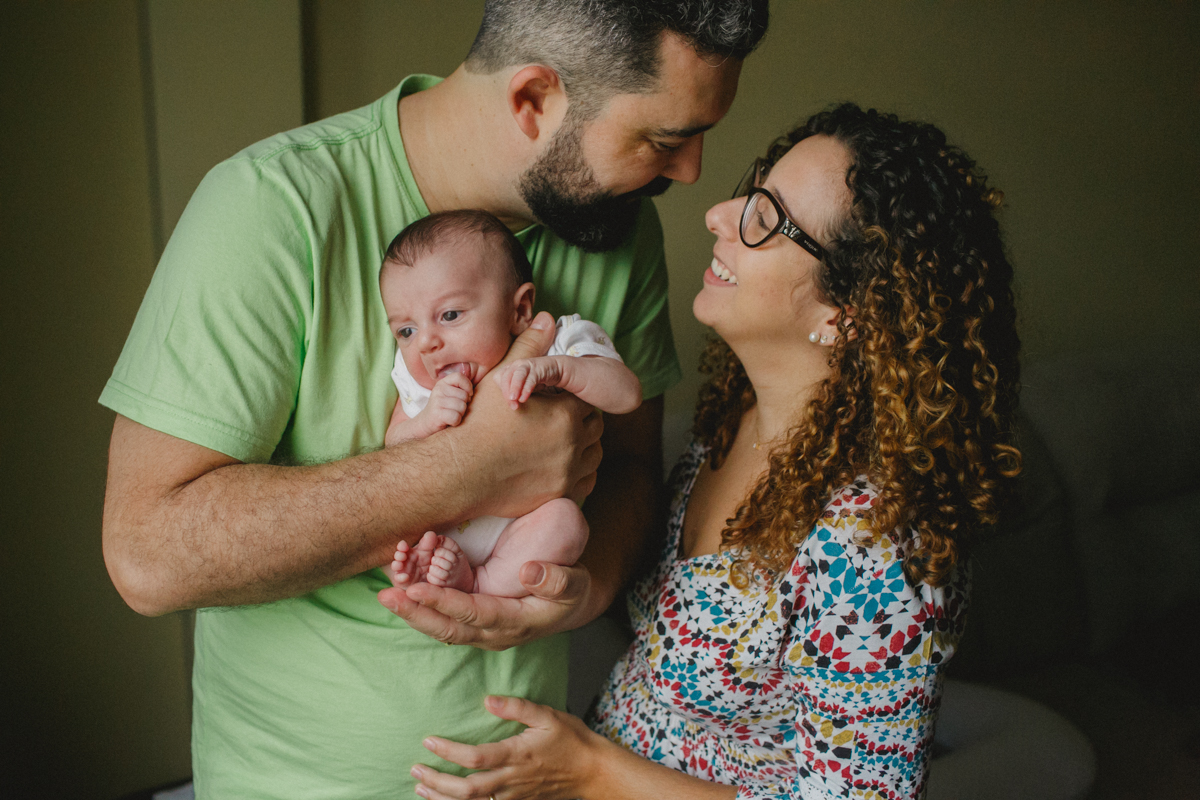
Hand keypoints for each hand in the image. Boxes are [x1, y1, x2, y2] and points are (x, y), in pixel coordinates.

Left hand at [378, 560, 590, 649]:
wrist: (570, 606)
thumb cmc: (573, 591)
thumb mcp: (576, 583)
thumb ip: (556, 578)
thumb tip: (529, 571)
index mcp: (515, 622)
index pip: (472, 614)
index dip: (443, 602)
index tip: (415, 589)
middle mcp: (493, 633)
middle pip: (447, 629)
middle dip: (415, 614)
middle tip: (386, 597)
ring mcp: (482, 632)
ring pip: (441, 628)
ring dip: (412, 613)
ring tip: (385, 595)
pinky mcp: (475, 623)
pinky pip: (443, 620)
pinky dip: (421, 608)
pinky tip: (402, 591)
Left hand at [411, 695, 602, 799]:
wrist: (592, 772)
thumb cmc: (572, 740)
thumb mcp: (548, 715)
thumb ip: (517, 707)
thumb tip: (488, 700)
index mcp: (517, 755)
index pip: (475, 757)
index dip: (448, 751)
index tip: (428, 741)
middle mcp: (512, 779)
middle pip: (467, 789)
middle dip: (437, 782)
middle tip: (415, 770)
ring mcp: (514, 795)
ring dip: (443, 798)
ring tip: (421, 789)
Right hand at [415, 372, 473, 435]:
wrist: (425, 423)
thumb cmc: (443, 409)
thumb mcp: (449, 395)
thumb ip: (460, 389)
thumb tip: (472, 392)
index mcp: (442, 383)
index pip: (459, 376)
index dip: (468, 386)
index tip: (468, 395)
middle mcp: (439, 390)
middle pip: (464, 395)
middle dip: (464, 405)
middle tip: (454, 409)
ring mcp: (437, 401)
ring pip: (462, 407)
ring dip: (460, 414)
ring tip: (451, 415)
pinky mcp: (437, 414)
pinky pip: (456, 417)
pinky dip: (456, 422)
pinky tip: (449, 421)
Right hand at [449, 312, 602, 516]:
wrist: (459, 472)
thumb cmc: (477, 423)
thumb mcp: (504, 379)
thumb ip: (529, 348)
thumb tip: (548, 319)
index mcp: (565, 413)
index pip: (585, 400)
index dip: (570, 399)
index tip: (556, 402)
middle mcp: (573, 443)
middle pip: (594, 427)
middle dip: (580, 422)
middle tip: (558, 421)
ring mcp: (568, 472)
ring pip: (593, 456)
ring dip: (583, 447)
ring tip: (559, 443)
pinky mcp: (559, 495)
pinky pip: (586, 483)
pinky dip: (579, 474)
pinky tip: (559, 465)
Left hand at [492, 357, 564, 408]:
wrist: (555, 369)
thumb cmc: (534, 379)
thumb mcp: (522, 386)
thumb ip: (514, 393)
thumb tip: (508, 406)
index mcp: (509, 368)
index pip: (498, 378)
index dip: (501, 390)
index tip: (508, 402)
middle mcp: (516, 365)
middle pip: (506, 377)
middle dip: (507, 392)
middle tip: (511, 405)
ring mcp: (526, 365)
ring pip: (517, 375)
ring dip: (514, 388)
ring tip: (513, 399)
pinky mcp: (538, 368)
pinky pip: (530, 379)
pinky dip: (526, 389)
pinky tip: (524, 398)